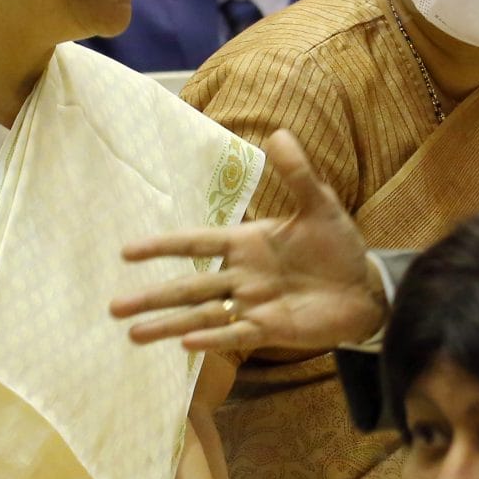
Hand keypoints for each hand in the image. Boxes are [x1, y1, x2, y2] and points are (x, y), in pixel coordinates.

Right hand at [112, 129, 385, 354]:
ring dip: (168, 324)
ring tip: (133, 335)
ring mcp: (253, 304)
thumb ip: (296, 173)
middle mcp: (241, 276)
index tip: (125, 251)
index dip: (163, 246)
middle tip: (114, 306)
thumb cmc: (338, 245)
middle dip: (152, 296)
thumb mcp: (319, 204)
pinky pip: (235, 334)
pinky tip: (186, 344)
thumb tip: (278, 134)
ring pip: (201, 315)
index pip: (195, 244)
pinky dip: (213, 339)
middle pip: (187, 286)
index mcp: (245, 243)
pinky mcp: (270, 329)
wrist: (365, 287)